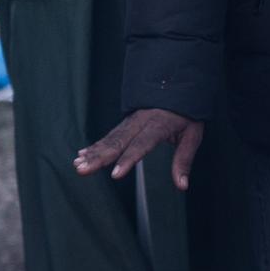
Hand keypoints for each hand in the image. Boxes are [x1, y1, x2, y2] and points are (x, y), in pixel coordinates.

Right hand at [75, 108, 203, 188]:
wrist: (176, 84)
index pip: (141, 144)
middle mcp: (140, 122)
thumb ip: (184, 160)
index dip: (128, 160)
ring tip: (77, 165)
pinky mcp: (124, 123)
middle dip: (98, 158)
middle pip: (117, 142)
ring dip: (92, 153)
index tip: (115, 175)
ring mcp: (129, 121)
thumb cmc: (186, 114)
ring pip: (109, 139)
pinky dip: (94, 146)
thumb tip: (182, 186)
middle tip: (82, 170)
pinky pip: (108, 136)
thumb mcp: (192, 135)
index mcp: (158, 124)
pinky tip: (82, 155)